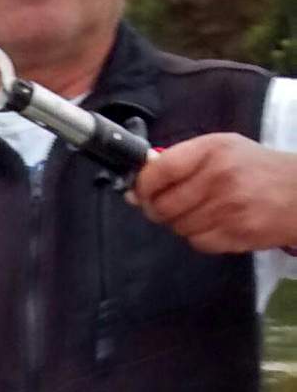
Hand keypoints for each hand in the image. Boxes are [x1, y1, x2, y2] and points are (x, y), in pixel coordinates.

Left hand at [131, 134, 296, 253]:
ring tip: (200, 211)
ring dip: (181, 223)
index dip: (143, 185)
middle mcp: (218, 178)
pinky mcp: (235, 234)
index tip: (140, 191)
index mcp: (212, 150)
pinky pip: (197, 242)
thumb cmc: (255, 167)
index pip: (160, 170)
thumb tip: (137, 188)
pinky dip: (199, 237)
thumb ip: (180, 162)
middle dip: (158, 209)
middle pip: (163, 206)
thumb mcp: (221, 149)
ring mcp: (227, 208)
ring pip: (178, 227)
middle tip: (168, 206)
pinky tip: (214, 224)